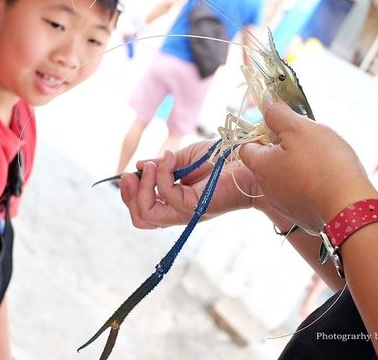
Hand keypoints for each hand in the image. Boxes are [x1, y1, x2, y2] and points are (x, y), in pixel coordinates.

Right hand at [119, 140, 261, 228]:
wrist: (248, 161)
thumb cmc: (221, 159)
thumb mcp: (184, 159)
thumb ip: (163, 166)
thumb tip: (141, 166)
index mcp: (175, 201)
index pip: (144, 211)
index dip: (130, 195)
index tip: (129, 173)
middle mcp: (179, 211)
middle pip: (141, 220)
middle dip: (129, 196)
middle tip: (130, 175)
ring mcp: (188, 211)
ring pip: (149, 214)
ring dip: (145, 185)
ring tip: (154, 164)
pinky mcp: (198, 206)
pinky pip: (169, 195)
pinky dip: (163, 174)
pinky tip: (171, 158)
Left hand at [239, 99, 377, 232]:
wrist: (349, 206)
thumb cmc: (323, 163)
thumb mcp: (299, 128)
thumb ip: (278, 114)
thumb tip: (266, 102)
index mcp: (261, 166)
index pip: (247, 146)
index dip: (261, 133)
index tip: (282, 127)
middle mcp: (267, 189)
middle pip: (267, 163)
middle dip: (283, 149)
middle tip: (307, 141)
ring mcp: (285, 206)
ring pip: (286, 179)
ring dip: (298, 168)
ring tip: (322, 160)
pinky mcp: (303, 217)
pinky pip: (302, 195)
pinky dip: (311, 186)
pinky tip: (328, 179)